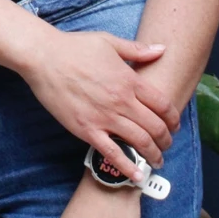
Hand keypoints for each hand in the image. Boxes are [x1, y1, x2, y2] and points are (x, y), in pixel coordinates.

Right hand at [21, 27, 179, 179]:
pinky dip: (127, 167)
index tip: (175, 124)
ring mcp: (104, 117)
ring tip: (157, 160)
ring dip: (153, 154)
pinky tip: (137, 176)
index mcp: (129, 80)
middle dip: (166, 139)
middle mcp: (121, 101)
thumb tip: (161, 49)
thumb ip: (137, 49)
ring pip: (139, 142)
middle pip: (155, 126)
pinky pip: (111, 153)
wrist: (44, 58)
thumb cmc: (75, 47)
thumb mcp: (109, 42)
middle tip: (167, 144)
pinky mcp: (86, 130)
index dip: (173, 117)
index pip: (162, 104)